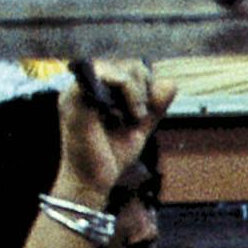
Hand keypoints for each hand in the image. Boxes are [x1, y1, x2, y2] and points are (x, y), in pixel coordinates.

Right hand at [58, 57, 173, 205]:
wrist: (92, 182)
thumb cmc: (110, 155)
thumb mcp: (139, 127)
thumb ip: (154, 106)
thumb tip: (172, 83)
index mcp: (96, 89)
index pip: (130, 69)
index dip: (147, 85)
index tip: (145, 113)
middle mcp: (84, 85)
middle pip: (129, 65)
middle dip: (144, 89)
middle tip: (140, 116)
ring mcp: (77, 89)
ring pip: (121, 69)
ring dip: (137, 93)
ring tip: (135, 117)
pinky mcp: (75, 97)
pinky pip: (107, 76)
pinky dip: (127, 91)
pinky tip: (130, 115)